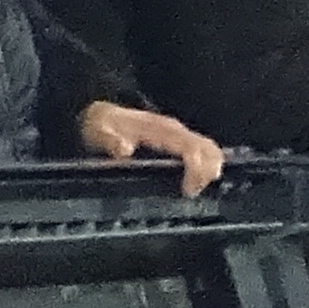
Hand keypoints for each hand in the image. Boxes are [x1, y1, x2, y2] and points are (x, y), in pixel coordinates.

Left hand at [75, 99, 226, 193]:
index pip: (190, 147)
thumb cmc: (102, 126)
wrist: (101, 115)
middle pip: (208, 148)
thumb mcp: (97, 132)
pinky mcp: (180, 141)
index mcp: (159, 129)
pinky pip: (204, 151)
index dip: (195, 169)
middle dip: (207, 172)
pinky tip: (195, 182)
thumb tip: (124, 150)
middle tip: (192, 193)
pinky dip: (207, 167)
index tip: (187, 190)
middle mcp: (174, 130)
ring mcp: (179, 135)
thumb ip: (109, 141)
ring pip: (210, 150)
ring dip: (210, 170)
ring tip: (194, 189)